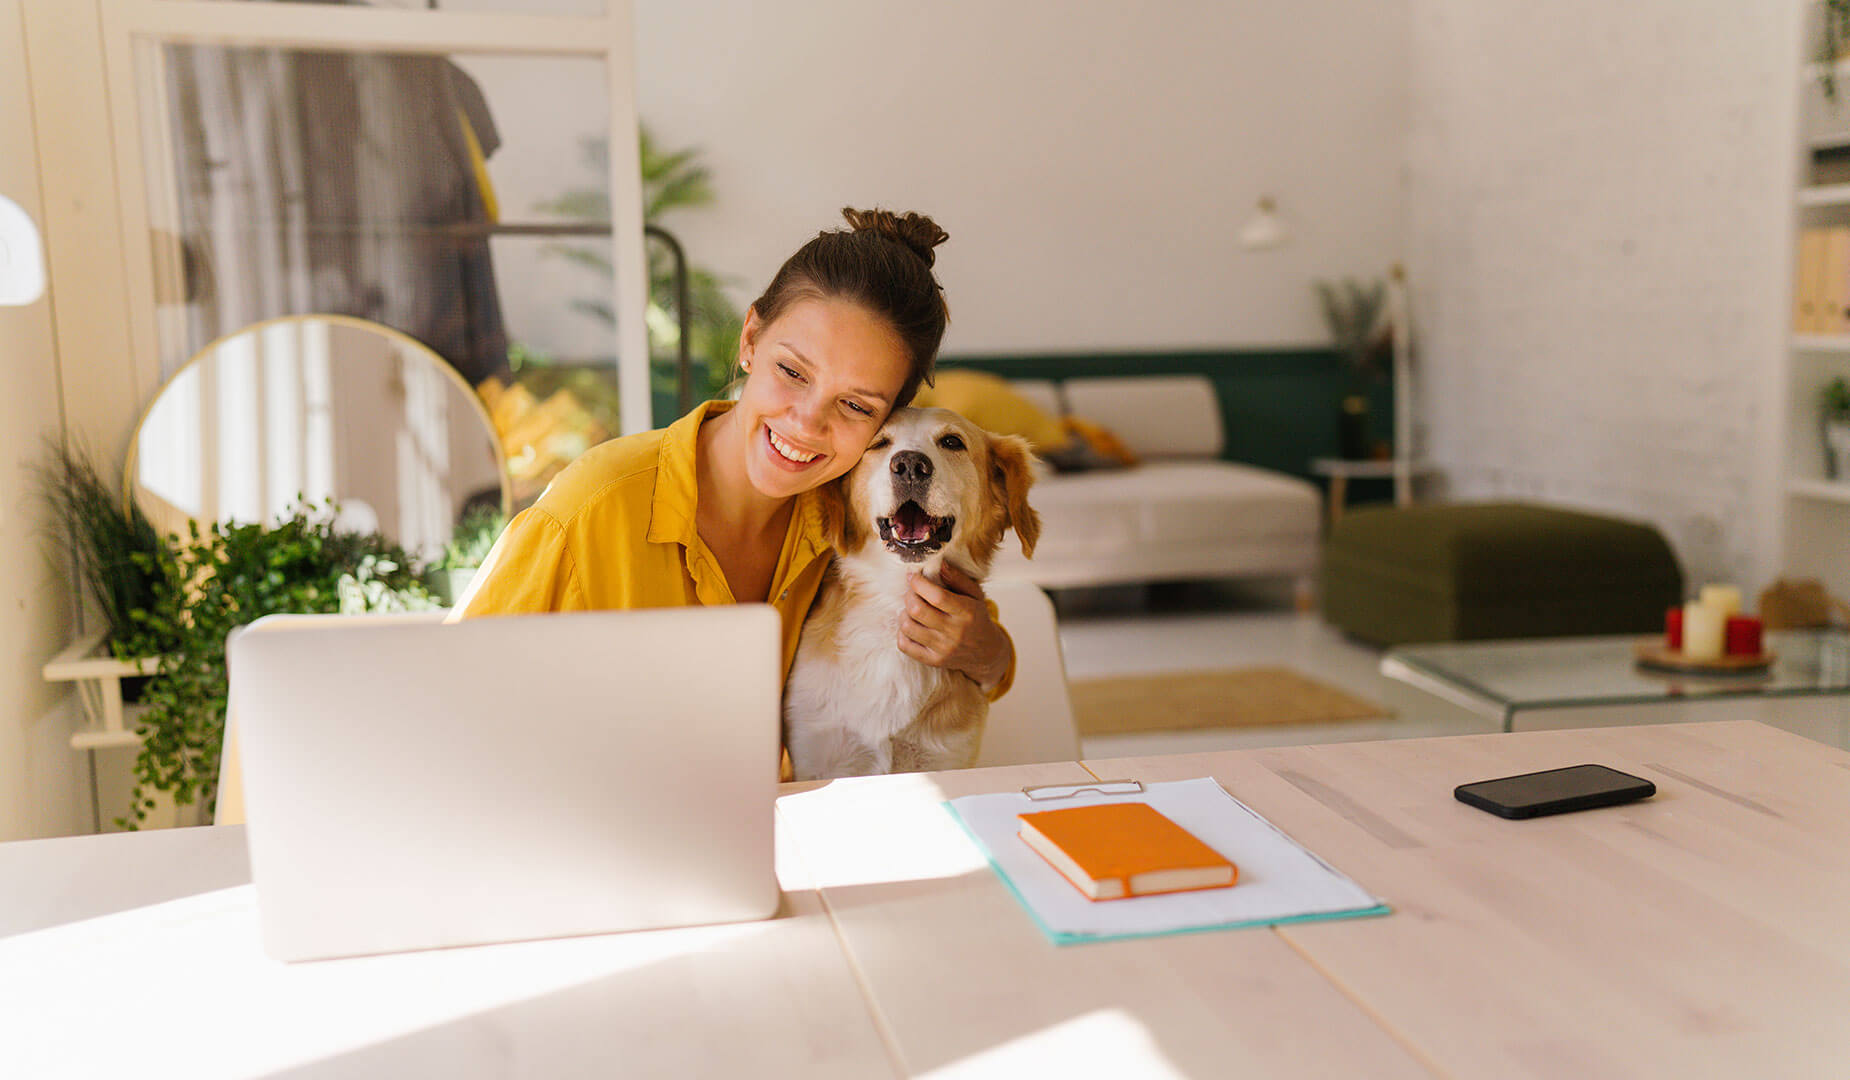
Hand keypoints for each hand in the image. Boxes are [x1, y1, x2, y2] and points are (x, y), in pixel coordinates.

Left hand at [899, 563, 1011, 691]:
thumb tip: (939, 564)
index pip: (936, 596)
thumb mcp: (975, 594)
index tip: (913, 575)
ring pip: (908, 627)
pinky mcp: (933, 661)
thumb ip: (958, 578)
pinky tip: (910, 625)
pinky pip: (905, 645)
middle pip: (917, 610)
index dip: (919, 583)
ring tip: (911, 608)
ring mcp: (943, 649)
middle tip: (912, 591)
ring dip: (904, 613)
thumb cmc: (976, 617)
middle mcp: (954, 632)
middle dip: (909, 596)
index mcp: (966, 612)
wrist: (985, 652)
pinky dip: (902, 632)